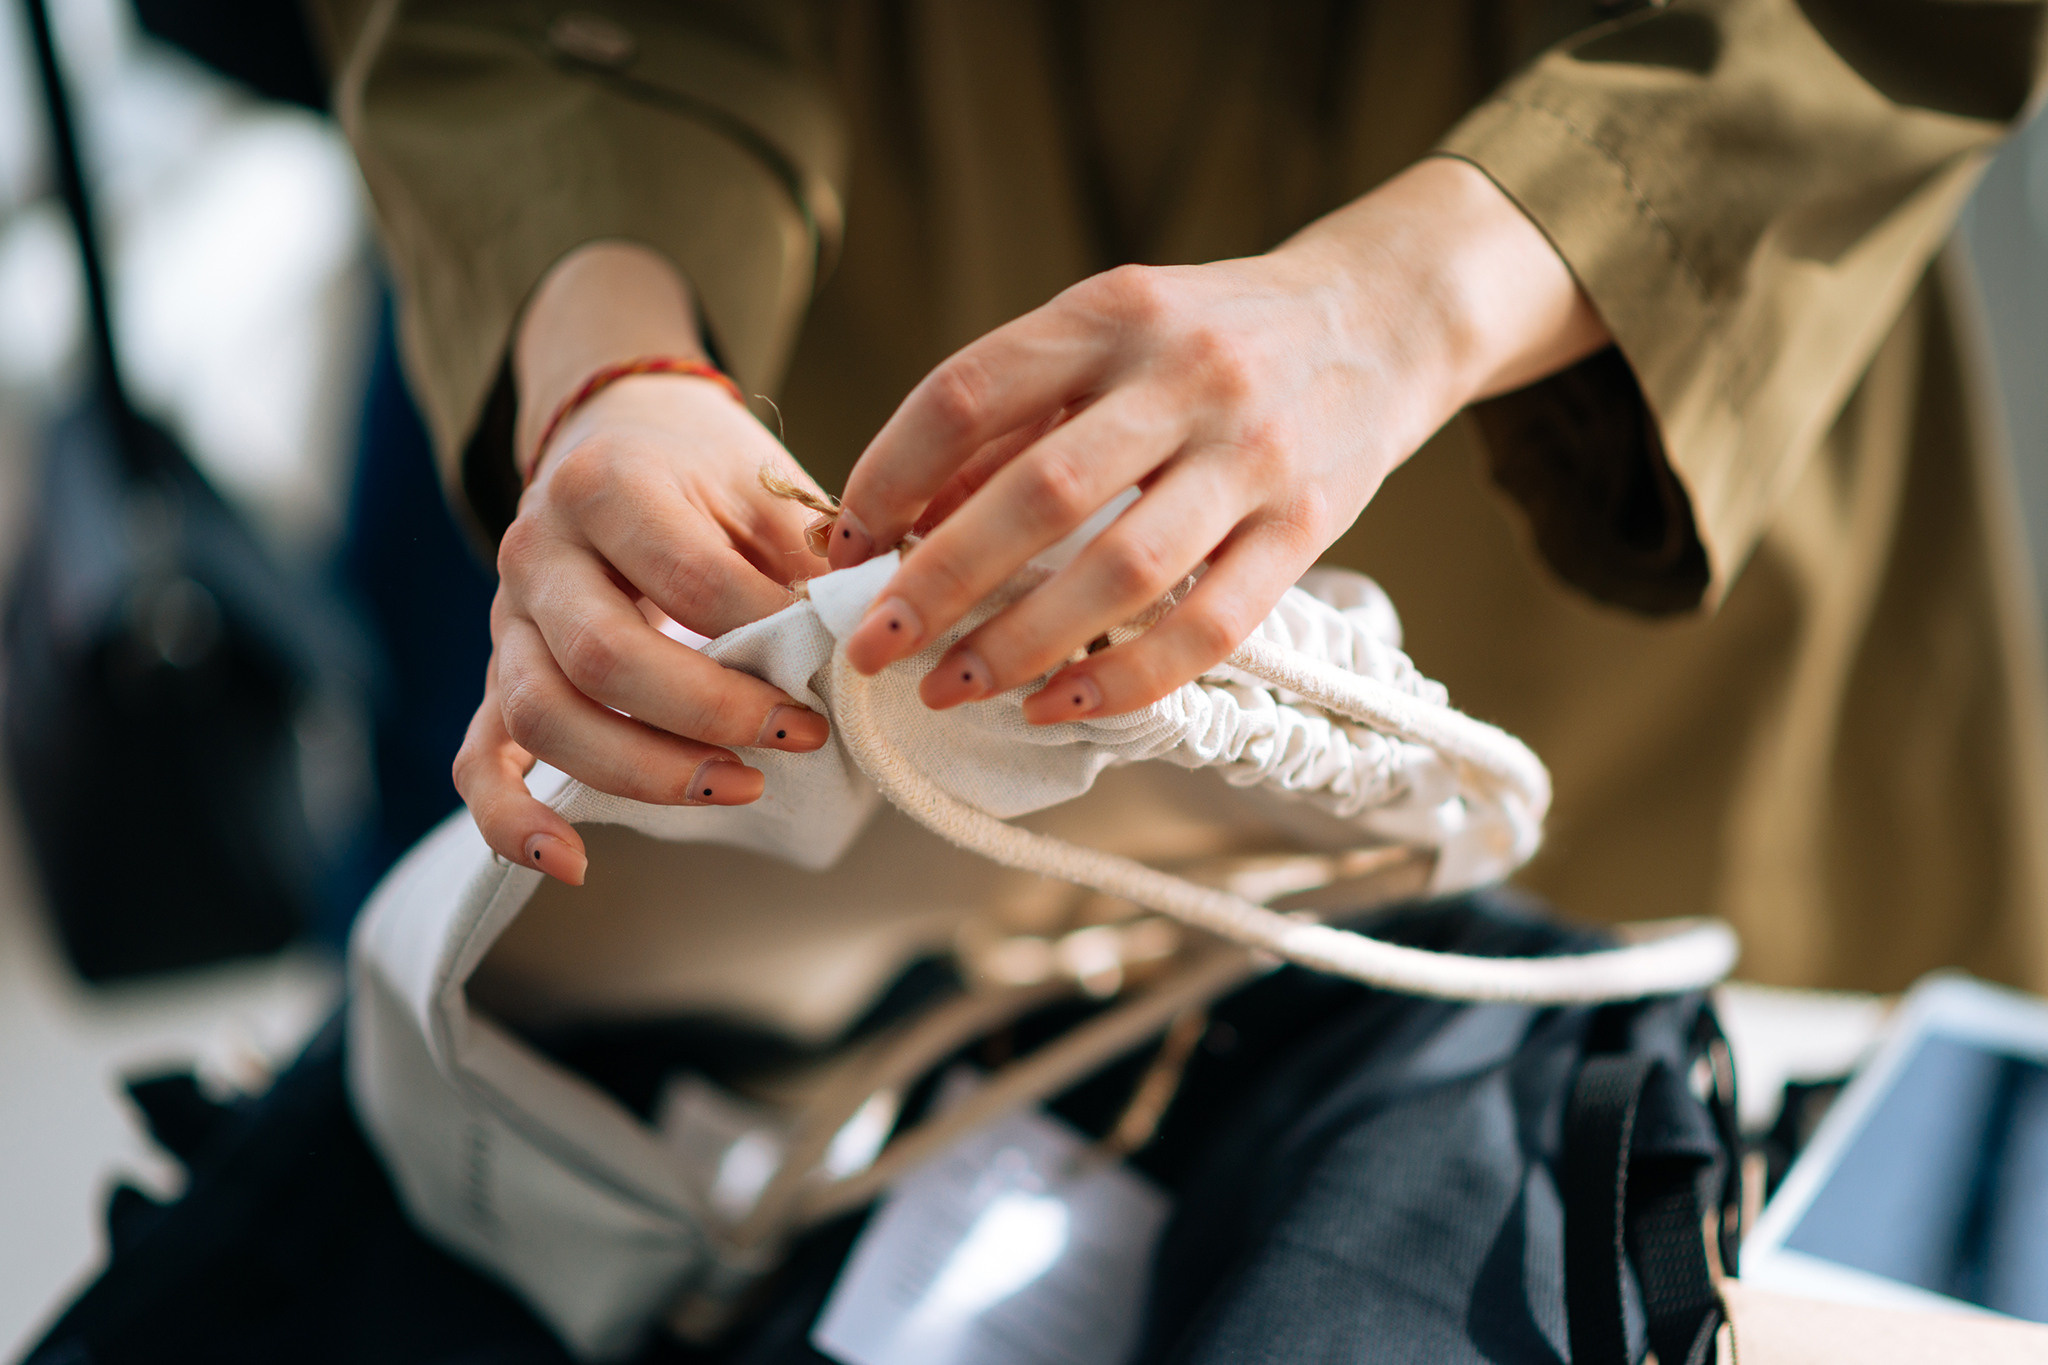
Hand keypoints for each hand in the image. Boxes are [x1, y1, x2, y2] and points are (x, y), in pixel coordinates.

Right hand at [454, 244, 829, 884]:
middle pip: (604, 657)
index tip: (835, 665)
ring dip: (644, 770)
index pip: (689, 580)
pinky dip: (513, 820)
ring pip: (543, 714)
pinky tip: (571, 864)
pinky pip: (479, 759)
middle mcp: (537, 551)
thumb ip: (807, 562)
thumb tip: (866, 644)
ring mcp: (505, 620)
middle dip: (711, 714)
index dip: (768, 635)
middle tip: (800, 736)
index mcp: (605, 486)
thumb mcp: (766, 488)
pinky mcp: (496, 676)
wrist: (618, 435)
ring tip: (741, 785)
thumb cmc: (708, 473)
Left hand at [826, 157, 1608, 721]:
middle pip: (1039, 493)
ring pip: (1122, 570)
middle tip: (871, 646)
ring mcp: (1252, 455)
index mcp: (1111, 312)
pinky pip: (1209, 624)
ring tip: (951, 688)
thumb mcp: (1110, 330)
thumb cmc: (1215, 333)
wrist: (1382, 316)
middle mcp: (1183, 376)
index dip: (890, 473)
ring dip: (1022, 642)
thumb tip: (898, 517)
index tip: (844, 542)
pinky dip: (1126, 678)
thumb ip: (1012, 412)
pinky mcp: (1306, 526)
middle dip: (938, 581)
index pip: (969, 392)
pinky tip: (1058, 706)